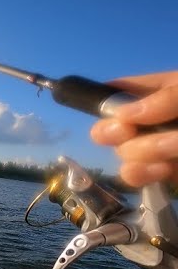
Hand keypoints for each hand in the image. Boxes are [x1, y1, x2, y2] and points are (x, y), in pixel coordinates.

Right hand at [90, 71, 177, 186]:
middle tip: (128, 131)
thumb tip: (121, 115)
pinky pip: (134, 176)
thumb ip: (165, 98)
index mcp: (159, 92)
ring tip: (174, 147)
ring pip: (121, 153)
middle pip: (108, 127)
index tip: (99, 107)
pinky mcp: (160, 175)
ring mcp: (154, 149)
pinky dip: (144, 173)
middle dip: (114, 132)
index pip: (116, 92)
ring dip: (143, 151)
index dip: (100, 99)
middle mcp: (150, 121)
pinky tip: (164, 169)